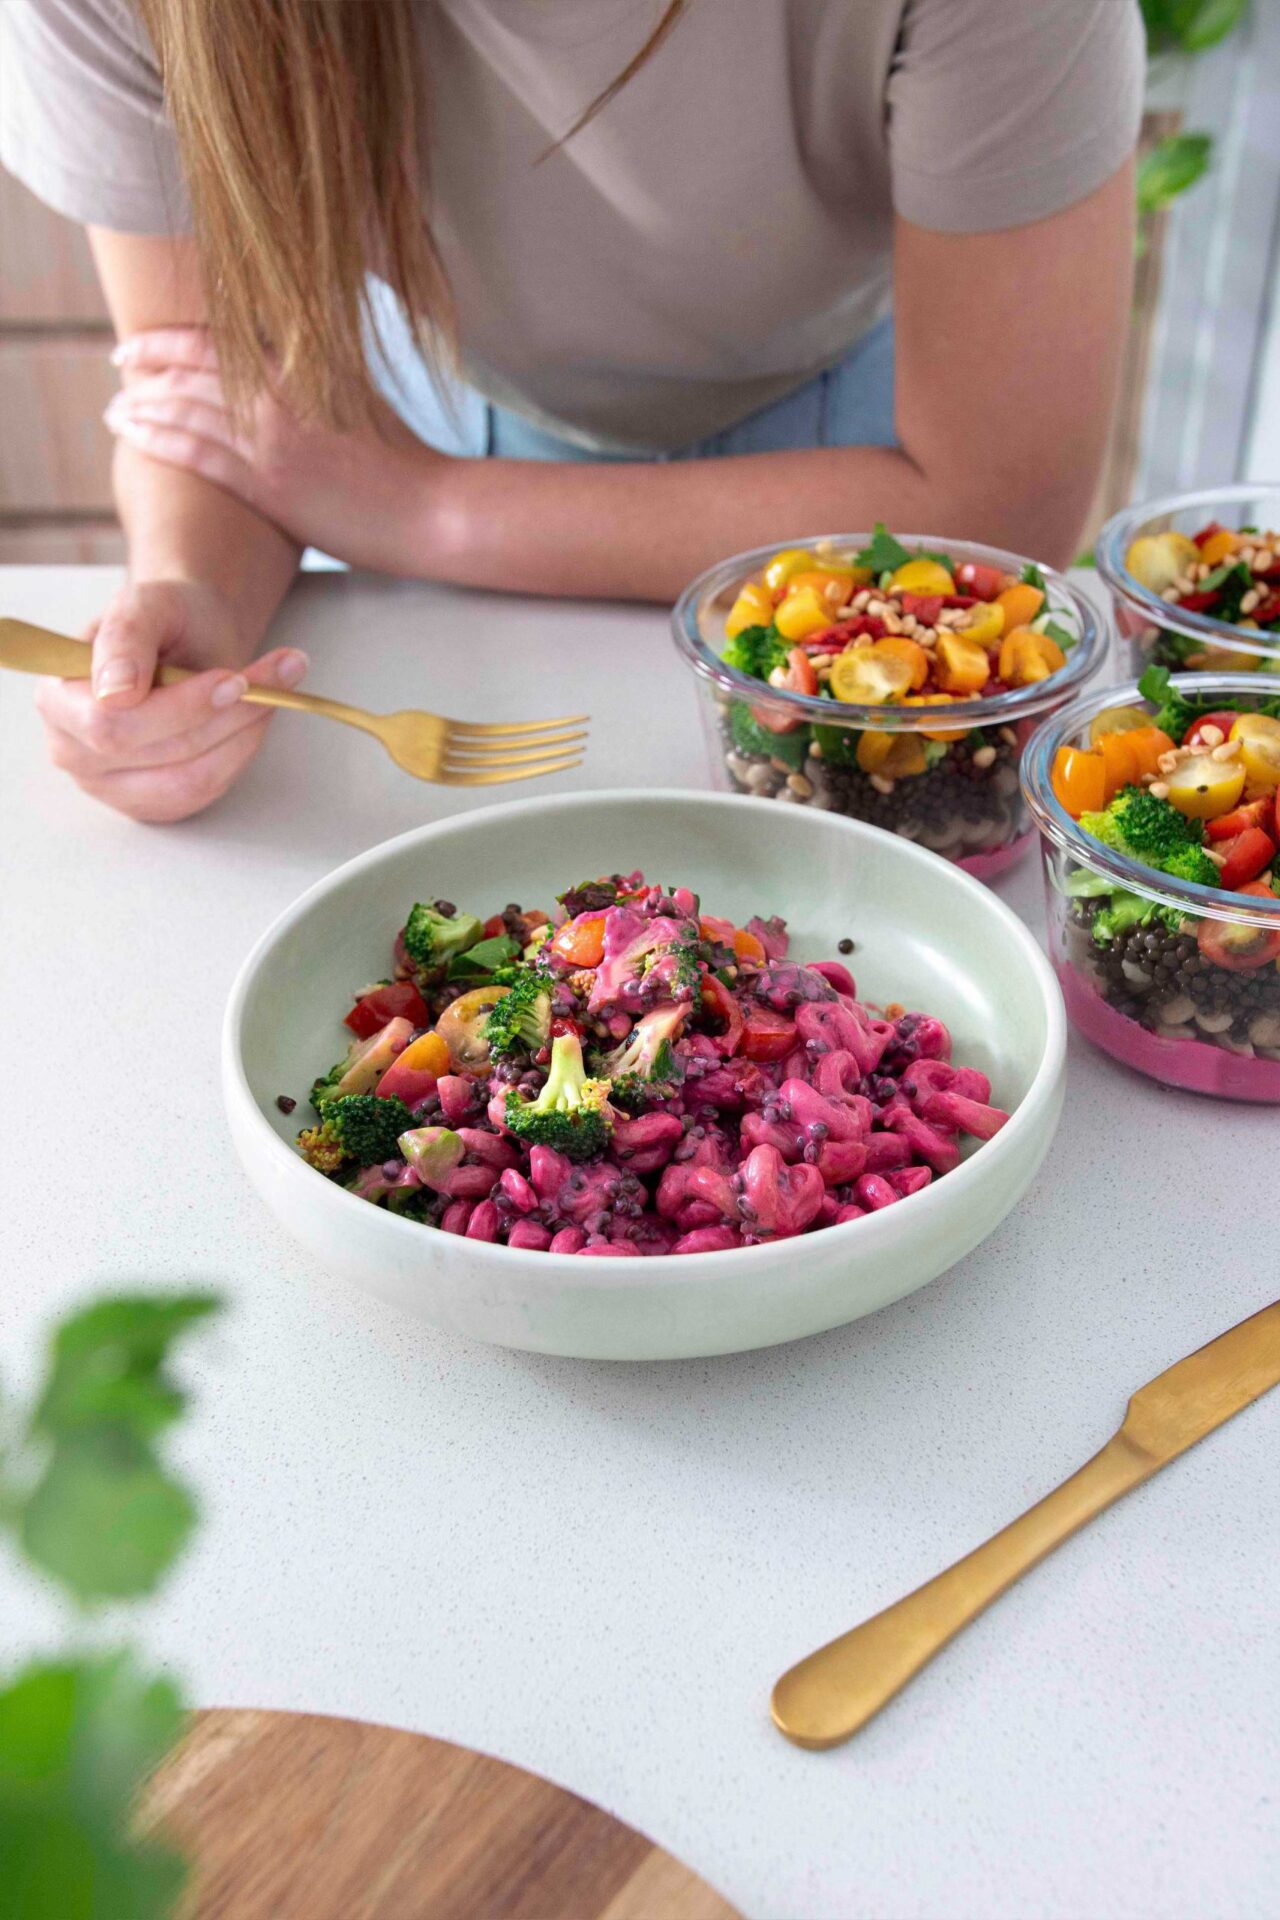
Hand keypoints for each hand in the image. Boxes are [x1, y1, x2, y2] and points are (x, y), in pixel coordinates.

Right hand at [36, 577, 307, 822]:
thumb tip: (114, 690)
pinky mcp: (154, 804)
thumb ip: (125, 637)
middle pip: (157, 754)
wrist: (187, 639)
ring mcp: (112, 786)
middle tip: (278, 675)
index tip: (233, 679)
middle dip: (226, 716)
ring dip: (245, 734)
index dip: (180, 708)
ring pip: (190, 779)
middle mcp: (74, 750)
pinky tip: (256, 717)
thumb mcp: (145, 604)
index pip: (111, 724)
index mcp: (57, 698)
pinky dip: (242, 752)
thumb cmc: (162, 621)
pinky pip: (206, 791)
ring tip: (277, 687)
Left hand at [106, 328, 448, 574]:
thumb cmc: (405, 466)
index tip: (149, 343)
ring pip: (185, 405)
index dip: (175, 337)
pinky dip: (156, 436)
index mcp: (304, 369)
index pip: (221, 339)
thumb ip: (316, 384)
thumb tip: (290, 375)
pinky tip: (128, 432)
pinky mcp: (269, 482)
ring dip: (141, 403)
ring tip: (115, 410)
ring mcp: (273, 437)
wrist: (432, 510)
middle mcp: (283, 394)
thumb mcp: (360, 403)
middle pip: (193, 365)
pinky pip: (195, 451)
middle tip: (119, 367)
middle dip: (147, 363)